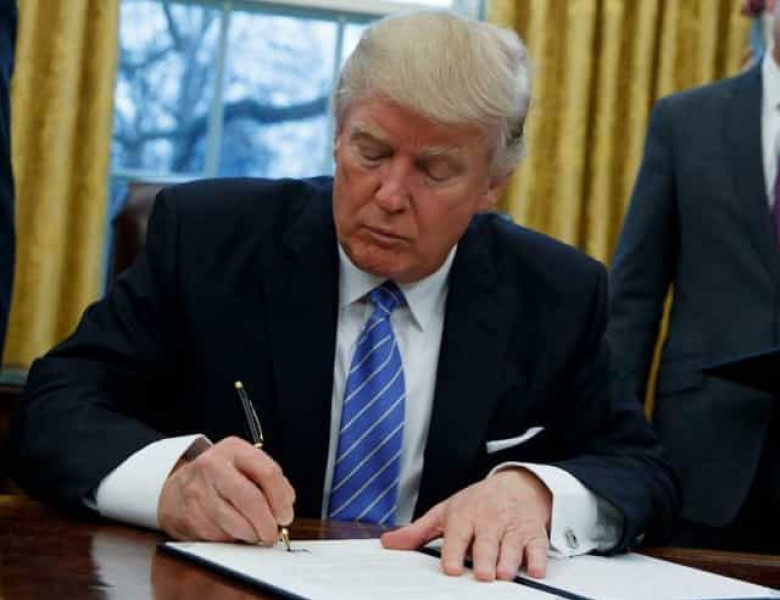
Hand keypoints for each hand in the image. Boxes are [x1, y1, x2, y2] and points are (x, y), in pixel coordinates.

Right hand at [158, 436, 294, 543]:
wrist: (175, 491)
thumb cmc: (218, 478)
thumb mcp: (243, 465)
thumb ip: (268, 480)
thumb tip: (286, 505)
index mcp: (233, 449)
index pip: (267, 472)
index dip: (281, 499)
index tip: (286, 515)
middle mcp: (214, 466)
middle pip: (251, 499)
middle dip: (268, 523)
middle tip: (273, 533)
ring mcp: (199, 492)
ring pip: (236, 523)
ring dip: (252, 534)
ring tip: (256, 533)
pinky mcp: (190, 517)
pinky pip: (221, 536)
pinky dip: (234, 538)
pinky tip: (234, 531)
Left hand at [381, 468, 551, 580]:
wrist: (516, 484)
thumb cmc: (476, 503)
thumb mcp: (445, 512)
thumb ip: (417, 531)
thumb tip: (388, 543)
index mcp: (464, 517)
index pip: (458, 536)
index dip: (454, 552)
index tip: (452, 568)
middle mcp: (489, 521)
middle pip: (487, 543)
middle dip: (485, 558)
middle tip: (483, 574)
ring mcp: (512, 528)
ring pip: (512, 546)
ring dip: (509, 561)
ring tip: (503, 574)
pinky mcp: (533, 534)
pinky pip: (538, 547)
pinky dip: (537, 559)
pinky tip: (534, 569)